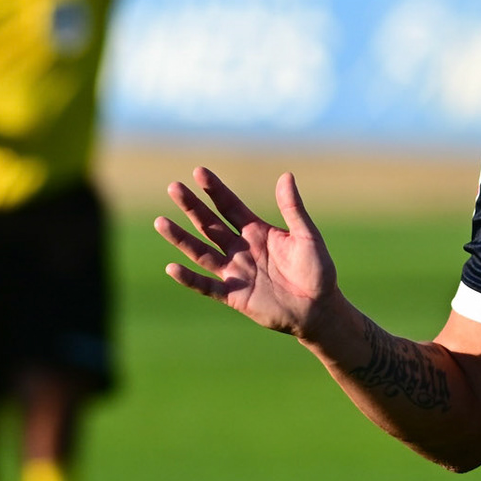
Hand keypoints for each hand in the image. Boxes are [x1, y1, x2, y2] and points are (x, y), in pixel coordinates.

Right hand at [155, 167, 336, 336]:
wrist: (319, 309)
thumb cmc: (317, 270)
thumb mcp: (307, 235)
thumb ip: (293, 209)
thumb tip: (286, 175)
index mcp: (257, 231)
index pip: (230, 206)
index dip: (215, 190)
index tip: (199, 171)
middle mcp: (241, 249)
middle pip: (210, 224)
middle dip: (193, 207)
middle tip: (173, 187)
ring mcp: (235, 272)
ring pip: (202, 252)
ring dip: (181, 238)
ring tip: (160, 221)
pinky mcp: (233, 295)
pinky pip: (207, 286)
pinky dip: (189, 278)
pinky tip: (172, 267)